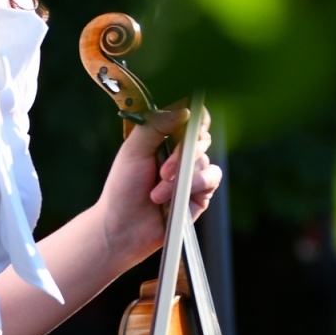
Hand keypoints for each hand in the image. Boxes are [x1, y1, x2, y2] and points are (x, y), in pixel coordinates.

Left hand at [94, 101, 222, 269]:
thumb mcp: (133, 150)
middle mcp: (181, 152)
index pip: (188, 116)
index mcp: (163, 138)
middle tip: (161, 172)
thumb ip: (155, 126)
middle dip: (182, 154)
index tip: (188, 119)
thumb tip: (184, 109)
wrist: (124, 226)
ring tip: (157, 194)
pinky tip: (174, 199)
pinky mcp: (202, 192)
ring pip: (204, 159)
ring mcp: (193, 172)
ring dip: (181, 177)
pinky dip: (194, 186)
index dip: (193, 114)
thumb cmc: (123, 188)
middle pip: (200, 136)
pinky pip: (211, 178)